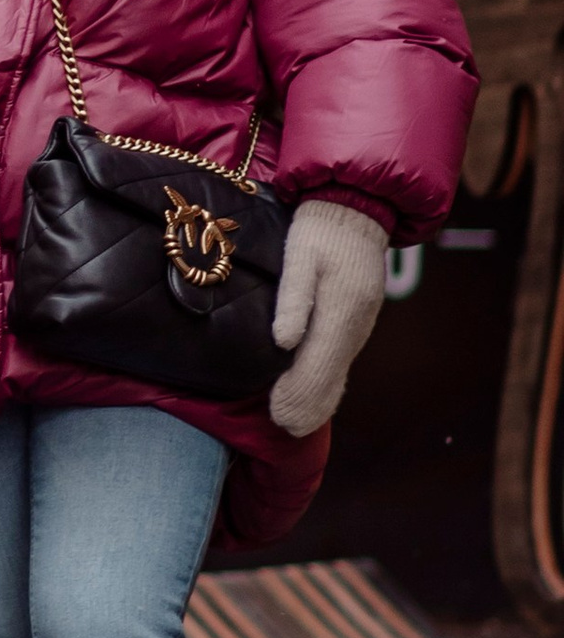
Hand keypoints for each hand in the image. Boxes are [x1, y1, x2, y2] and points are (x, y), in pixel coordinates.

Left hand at [268, 198, 388, 436]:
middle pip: (332, 378)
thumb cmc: (320, 230)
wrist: (354, 211)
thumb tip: (284, 342)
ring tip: (292, 421)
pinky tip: (315, 396)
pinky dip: (329, 383)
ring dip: (318, 398)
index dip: (297, 395)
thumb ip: (293, 298)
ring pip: (339, 373)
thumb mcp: (301, 255)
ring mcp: (360, 326)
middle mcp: (355, 327)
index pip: (319, 367)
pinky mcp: (357, 322)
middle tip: (282, 426)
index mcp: (341, 313)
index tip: (277, 416)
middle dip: (307, 405)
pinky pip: (343, 361)